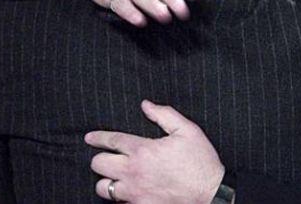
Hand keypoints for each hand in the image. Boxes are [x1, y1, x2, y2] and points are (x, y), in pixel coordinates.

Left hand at [85, 100, 224, 203]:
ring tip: (115, 176)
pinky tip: (127, 192)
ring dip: (106, 180)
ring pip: (102, 187)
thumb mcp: (188, 130)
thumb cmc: (201, 162)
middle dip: (100, 158)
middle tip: (107, 157)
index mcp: (143, 150)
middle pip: (99, 164)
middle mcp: (133, 172)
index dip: (98, 137)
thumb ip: (164, 115)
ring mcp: (134, 193)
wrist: (210, 196)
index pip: (112, 141)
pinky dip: (119, 197)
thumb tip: (146, 105)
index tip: (90, 137)